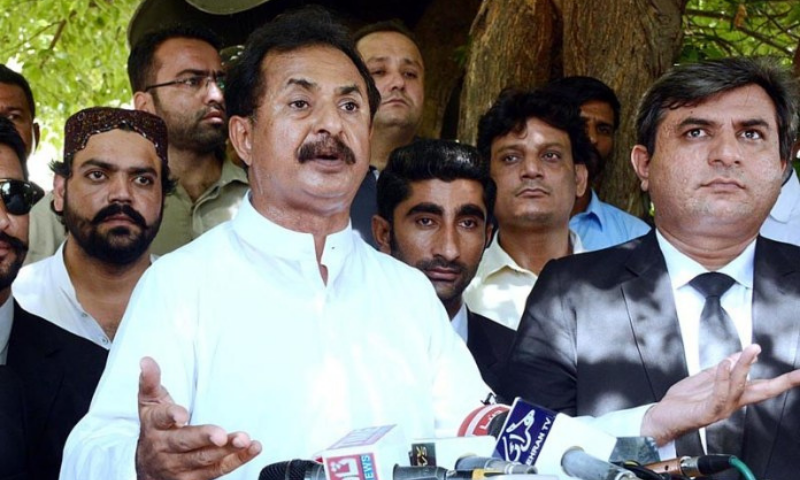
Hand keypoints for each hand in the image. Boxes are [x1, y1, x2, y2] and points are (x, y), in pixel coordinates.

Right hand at [136, 357, 261, 479]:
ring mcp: (180, 466)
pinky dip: (237, 460)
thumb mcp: (150, 404)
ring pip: (205, 459)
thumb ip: (150, 382)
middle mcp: (165, 448)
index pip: (161, 419)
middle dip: (204, 437)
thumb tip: (146, 360)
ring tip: (244, 439)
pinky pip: (218, 471)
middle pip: (185, 442)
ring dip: (227, 450)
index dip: (171, 415)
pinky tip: (252, 449)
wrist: (149, 468)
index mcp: (154, 425)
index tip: (182, 414)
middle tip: (221, 435)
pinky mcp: (194, 479)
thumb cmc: (155, 427)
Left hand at [642, 344, 799, 444]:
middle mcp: (731, 403)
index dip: (783, 380)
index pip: (762, 385)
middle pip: (762, 392)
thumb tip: (738, 354)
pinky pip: (718, 395)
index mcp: (733, 395)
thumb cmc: (682, 402)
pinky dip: (723, 379)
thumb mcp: (704, 379)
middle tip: (799, 374)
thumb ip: (721, 368)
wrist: (661, 418)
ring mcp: (720, 408)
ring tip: (751, 350)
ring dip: (745, 367)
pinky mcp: (706, 412)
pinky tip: (725, 364)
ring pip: (739, 387)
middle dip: (783, 383)